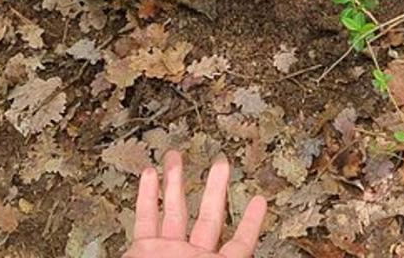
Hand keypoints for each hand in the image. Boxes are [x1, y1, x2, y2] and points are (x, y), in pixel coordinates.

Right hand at [125, 151, 266, 257]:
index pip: (240, 243)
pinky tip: (149, 174)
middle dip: (214, 188)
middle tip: (221, 162)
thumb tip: (254, 245)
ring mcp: (167, 252)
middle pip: (208, 217)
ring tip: (177, 156)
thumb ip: (237, 257)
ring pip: (174, 210)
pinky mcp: (143, 250)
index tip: (259, 200)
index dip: (250, 221)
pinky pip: (145, 218)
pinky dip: (147, 195)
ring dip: (175, 181)